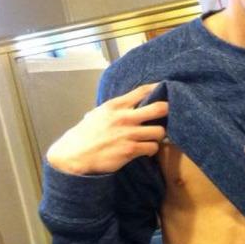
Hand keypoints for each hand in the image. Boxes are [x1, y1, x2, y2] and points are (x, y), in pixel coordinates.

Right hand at [46, 83, 167, 174]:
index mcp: (115, 105)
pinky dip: (152, 150)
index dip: (157, 88)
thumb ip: (114, 109)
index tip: (165, 89)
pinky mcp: (130, 149)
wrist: (75, 154)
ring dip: (159, 136)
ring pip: (160, 131)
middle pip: (159, 108)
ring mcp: (129, 134)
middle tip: (168, 116)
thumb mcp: (97, 114)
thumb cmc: (84, 135)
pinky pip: (152, 147)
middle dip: (167, 111)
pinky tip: (146, 150)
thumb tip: (124, 105)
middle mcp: (124, 117)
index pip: (143, 91)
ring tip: (153, 138)